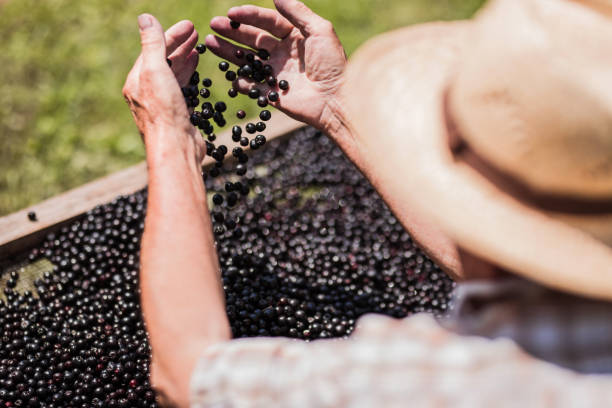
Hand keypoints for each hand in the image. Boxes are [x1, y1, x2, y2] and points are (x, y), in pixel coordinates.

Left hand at [123, 15, 203, 161]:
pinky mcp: (177, 116)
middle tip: (195, 32)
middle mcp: (147, 93)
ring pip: (173, 76)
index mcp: (137, 81)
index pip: (153, 50)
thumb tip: (145, 18)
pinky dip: (189, 77)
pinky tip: (196, 72)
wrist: (176, 148)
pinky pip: (182, 90)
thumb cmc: (164, 111)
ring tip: (196, 48)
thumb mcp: (156, 71)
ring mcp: (163, 105)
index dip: (171, 36)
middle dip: (178, 45)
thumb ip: (152, 45)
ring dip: (184, 60)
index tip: (189, 25)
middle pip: (163, 62)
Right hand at [205, 0, 346, 129]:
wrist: (337, 100)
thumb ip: (298, 12)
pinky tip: (231, 76)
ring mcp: (276, 74)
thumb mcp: (321, 31)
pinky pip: (252, 87)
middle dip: (232, 32)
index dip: (249, 16)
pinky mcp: (273, 94)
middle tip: (214, 25)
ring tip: (210, 43)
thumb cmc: (333, 64)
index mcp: (295, 36)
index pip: (268, 22)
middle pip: (253, 39)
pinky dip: (241, 82)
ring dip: (228, 52)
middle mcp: (283, 53)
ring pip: (247, 60)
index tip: (231, 13)